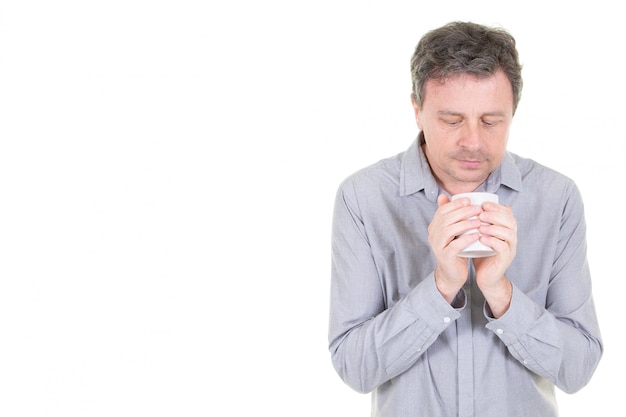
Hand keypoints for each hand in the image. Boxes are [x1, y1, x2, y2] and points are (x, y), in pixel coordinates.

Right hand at [429, 194, 482, 302]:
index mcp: (434, 226)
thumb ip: (451, 215)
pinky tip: (476, 236)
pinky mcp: (445, 256)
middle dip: (463, 212)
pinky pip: (455, 246)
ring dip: (465, 224)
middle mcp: (433, 235)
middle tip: (478, 209)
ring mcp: (438, 246)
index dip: (455, 204)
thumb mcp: (453, 231)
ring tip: (479, 221)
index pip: (442, 210)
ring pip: (449, 231)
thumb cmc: (455, 250)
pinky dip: (466, 239)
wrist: (451, 273)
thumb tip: (445, 195)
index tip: (469, 200)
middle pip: (446, 219)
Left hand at [473, 201, 516, 316]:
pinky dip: (493, 242)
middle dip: (495, 215)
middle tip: (481, 214)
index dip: (496, 207)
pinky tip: (482, 239)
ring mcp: (510, 247)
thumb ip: (466, 218)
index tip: (483, 204)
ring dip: (494, 227)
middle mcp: (511, 236)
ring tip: (480, 226)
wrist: (485, 275)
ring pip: (508, 233)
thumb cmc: (479, 251)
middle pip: (510, 220)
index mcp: (505, 227)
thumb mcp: (473, 233)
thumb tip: (445, 198)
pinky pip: (503, 247)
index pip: (506, 212)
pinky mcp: (506, 258)